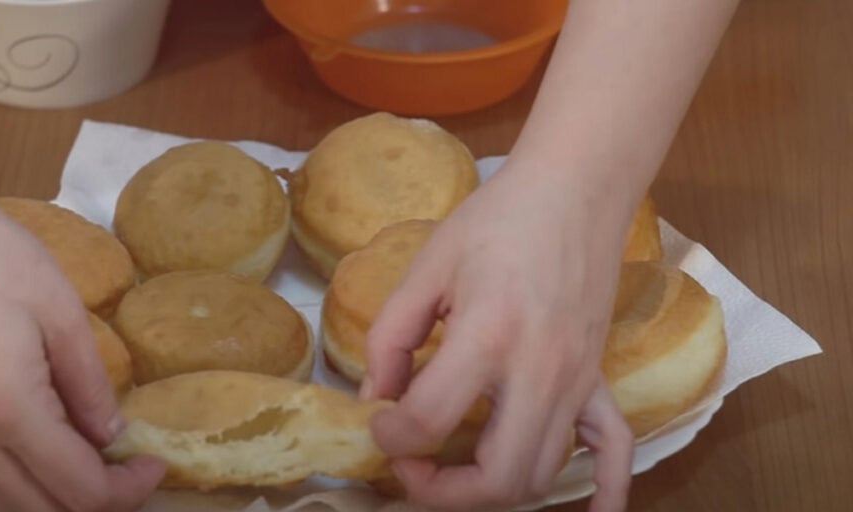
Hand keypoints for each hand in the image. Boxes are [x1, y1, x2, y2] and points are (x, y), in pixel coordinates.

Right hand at [0, 191, 162, 510]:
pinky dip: (12, 483)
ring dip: (50, 498)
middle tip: (127, 471)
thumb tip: (111, 434)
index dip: (126, 490)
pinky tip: (39, 450)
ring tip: (88, 462)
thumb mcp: (62, 312)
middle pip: (38, 511)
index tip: (153, 464)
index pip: (79, 489)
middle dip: (93, 502)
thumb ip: (90, 383)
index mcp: (8, 410)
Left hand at [361, 163, 635, 510]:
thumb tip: (375, 397)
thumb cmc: (497, 220)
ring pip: (543, 475)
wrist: (575, 190)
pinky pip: (615, 449)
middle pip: (499, 477)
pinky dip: (604, 492)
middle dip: (441, 493)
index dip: (389, 435)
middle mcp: (539, 369)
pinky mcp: (599, 377)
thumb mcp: (427, 266)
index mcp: (487, 334)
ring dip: (493, 491)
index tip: (377, 422)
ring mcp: (578, 379)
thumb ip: (391, 335)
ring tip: (455, 466)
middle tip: (410, 463)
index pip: (428, 420)